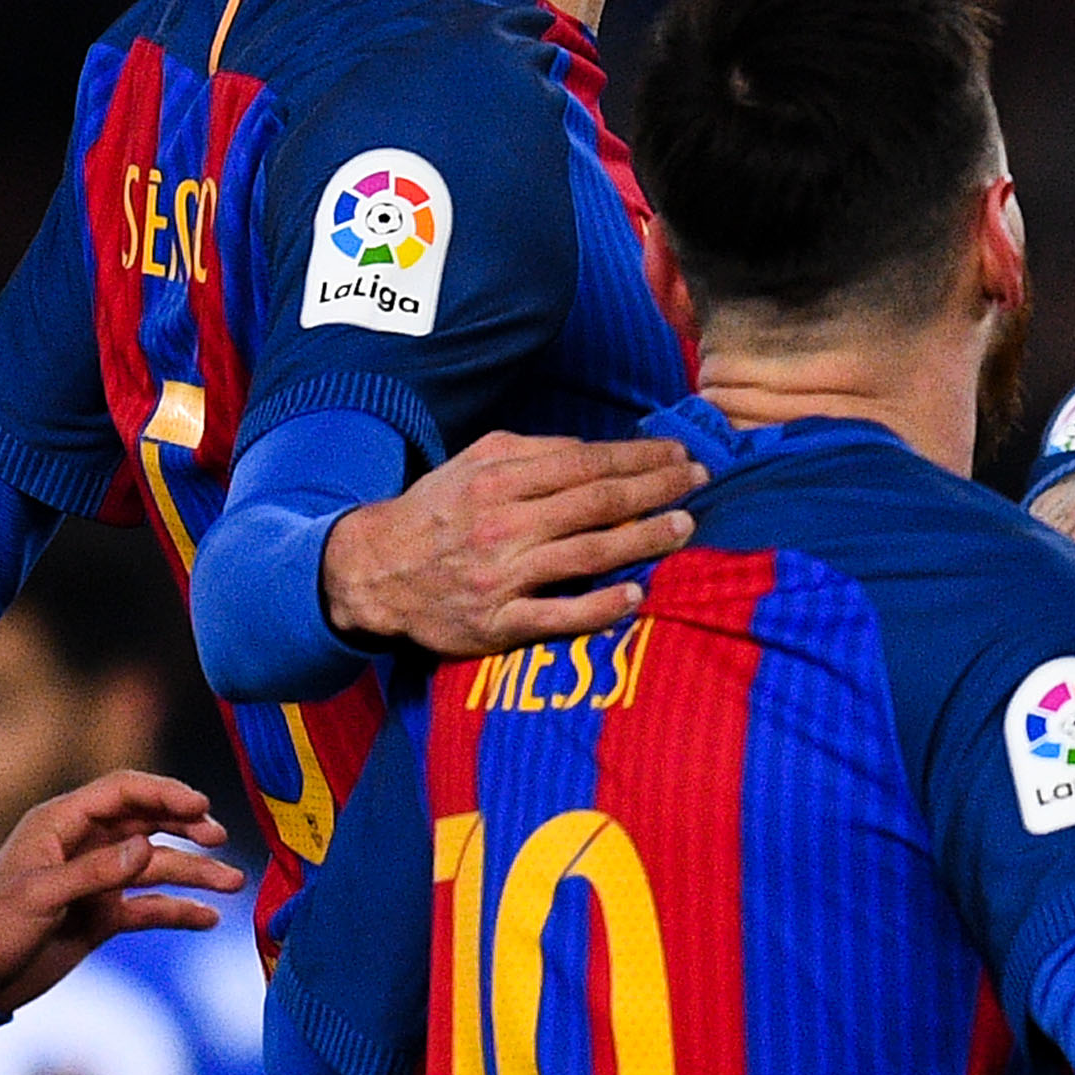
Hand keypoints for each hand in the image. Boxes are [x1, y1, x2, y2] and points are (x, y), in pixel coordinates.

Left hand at [0, 770, 250, 1013]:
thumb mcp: (40, 895)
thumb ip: (95, 870)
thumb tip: (147, 846)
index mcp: (61, 824)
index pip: (122, 793)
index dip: (164, 792)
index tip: (201, 804)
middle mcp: (84, 845)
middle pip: (147, 823)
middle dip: (187, 827)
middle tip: (219, 838)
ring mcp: (97, 881)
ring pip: (156, 867)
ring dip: (194, 873)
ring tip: (233, 883)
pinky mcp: (104, 915)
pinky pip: (150, 906)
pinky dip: (179, 911)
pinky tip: (209, 919)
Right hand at [317, 430, 703, 657]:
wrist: (374, 571)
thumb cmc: (437, 512)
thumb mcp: (474, 464)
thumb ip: (533, 452)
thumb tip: (594, 452)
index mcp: (499, 480)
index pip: (585, 463)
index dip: (638, 458)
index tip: (679, 455)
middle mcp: (504, 524)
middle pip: (596, 503)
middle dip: (655, 490)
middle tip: (700, 483)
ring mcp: (502, 576)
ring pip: (587, 554)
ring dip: (643, 540)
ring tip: (684, 528)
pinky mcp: (497, 622)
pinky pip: (557, 615)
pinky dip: (599, 608)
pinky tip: (635, 597)